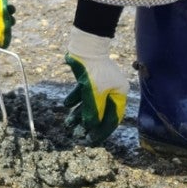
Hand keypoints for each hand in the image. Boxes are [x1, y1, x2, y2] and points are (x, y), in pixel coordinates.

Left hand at [62, 27, 127, 144]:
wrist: (84, 46)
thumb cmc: (93, 70)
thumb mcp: (93, 94)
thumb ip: (92, 112)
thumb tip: (90, 128)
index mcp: (119, 93)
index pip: (112, 117)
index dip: (102, 130)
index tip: (92, 140)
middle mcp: (112, 89)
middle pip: (100, 111)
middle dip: (88, 123)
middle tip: (78, 135)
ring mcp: (100, 83)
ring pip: (89, 103)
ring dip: (79, 113)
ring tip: (68, 123)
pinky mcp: (88, 78)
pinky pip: (82, 93)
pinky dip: (75, 99)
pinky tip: (66, 105)